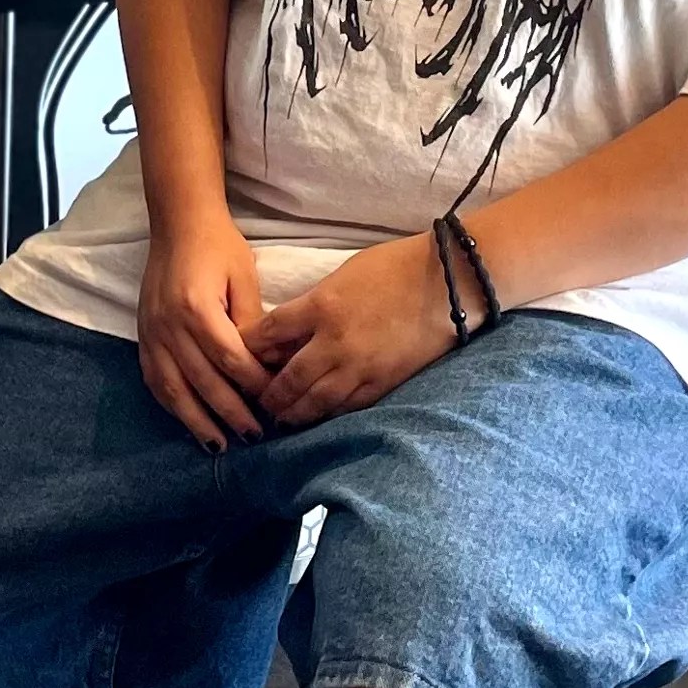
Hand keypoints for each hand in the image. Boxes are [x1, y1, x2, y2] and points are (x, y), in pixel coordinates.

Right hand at [137, 207, 269, 450]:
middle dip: (231, 413)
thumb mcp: (244, 277)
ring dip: (196, 421)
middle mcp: (169, 325)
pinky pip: (154, 380)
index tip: (275, 401)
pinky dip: (172, 405)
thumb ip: (252, 323)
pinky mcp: (143, 336)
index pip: (231, 361)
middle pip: (203, 382)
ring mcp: (151, 332)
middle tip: (255, 436)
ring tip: (219, 446)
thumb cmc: (218, 246)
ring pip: (173, 389)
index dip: (254, 386)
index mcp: (197, 308)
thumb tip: (265, 367)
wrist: (178, 223)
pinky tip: (189, 422)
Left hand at [245, 231, 453, 428]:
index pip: (269, 333)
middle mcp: (334, 342)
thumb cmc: (394, 267)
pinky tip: (317, 418)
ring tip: (280, 419)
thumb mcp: (342, 275)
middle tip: (256, 400)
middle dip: (268, 393)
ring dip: (293, 413)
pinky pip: (346, 407)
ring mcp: (359, 368)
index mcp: (321, 306)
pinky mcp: (383, 384)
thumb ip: (313, 303)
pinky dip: (327, 414)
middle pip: (287, 378)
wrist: (447, 282)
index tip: (240, 355)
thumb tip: (289, 329)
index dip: (249, 347)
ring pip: (314, 402)